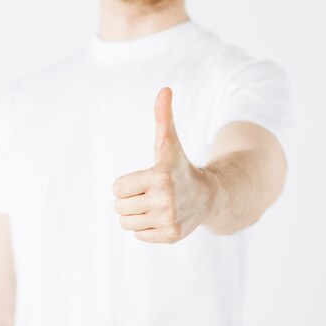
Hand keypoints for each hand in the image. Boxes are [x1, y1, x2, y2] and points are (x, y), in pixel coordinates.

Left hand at [112, 87, 213, 243]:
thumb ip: (163, 118)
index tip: (145, 180)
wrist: (208, 196)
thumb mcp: (169, 143)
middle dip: (129, 200)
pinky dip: (145, 228)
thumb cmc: (180, 167)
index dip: (127, 183)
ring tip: (153, 206)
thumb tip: (164, 89)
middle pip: (119, 206)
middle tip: (149, 194)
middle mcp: (165, 200)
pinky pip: (138, 234)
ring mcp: (168, 220)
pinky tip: (160, 218)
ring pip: (126, 223)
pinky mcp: (170, 236)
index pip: (117, 188)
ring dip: (135, 215)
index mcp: (159, 176)